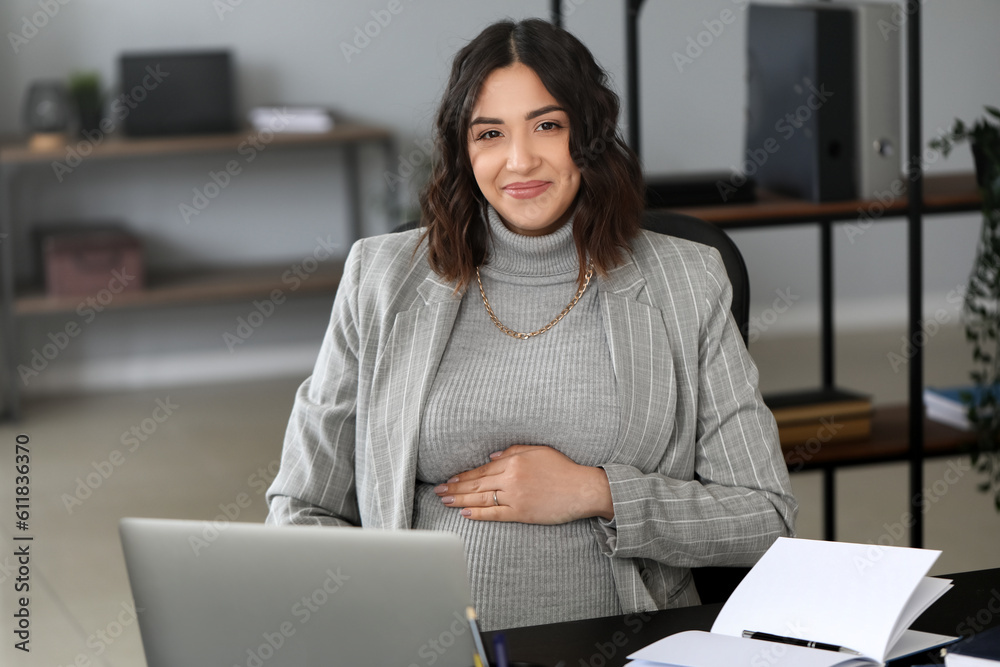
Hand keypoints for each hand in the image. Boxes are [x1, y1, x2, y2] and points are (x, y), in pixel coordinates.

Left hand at [433, 444, 613, 523]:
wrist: (582, 489)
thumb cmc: (563, 468)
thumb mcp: (538, 450)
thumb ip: (513, 450)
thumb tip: (490, 456)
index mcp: (514, 461)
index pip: (482, 469)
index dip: (464, 475)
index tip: (450, 478)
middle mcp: (511, 478)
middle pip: (477, 484)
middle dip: (455, 487)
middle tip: (438, 490)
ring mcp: (515, 496)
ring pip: (481, 499)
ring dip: (461, 500)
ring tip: (445, 501)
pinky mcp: (521, 512)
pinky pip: (495, 514)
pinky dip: (478, 514)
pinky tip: (465, 514)